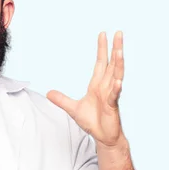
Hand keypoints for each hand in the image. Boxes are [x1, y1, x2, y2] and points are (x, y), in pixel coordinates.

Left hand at [46, 31, 124, 147]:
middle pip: (111, 64)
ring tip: (120, 50)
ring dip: (118, 63)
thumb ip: (61, 99)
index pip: (100, 63)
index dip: (101, 49)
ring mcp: (110, 96)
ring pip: (116, 76)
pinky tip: (118, 82)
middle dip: (115, 49)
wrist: (102, 136)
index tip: (102, 34)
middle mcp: (106, 87)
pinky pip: (114, 96)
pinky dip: (116, 89)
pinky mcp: (112, 107)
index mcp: (97, 85)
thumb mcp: (73, 109)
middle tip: (118, 33)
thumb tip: (48, 92)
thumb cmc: (92, 122)